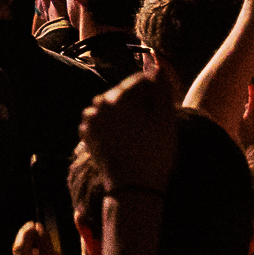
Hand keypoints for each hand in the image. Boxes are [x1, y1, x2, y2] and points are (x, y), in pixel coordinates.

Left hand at [82, 72, 179, 196]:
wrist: (133, 189)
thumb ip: (161, 87)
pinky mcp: (87, 135)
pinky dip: (114, 125)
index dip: (156, 93)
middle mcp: (99, 104)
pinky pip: (103, 121)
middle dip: (139, 102)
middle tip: (154, 123)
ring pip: (113, 107)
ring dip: (126, 113)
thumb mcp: (166, 119)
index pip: (140, 81)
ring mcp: (90, 120)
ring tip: (141, 132)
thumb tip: (155, 65)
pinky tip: (127, 138)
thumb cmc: (154, 153)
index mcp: (117, 97)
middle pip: (124, 94)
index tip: (165, 109)